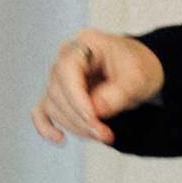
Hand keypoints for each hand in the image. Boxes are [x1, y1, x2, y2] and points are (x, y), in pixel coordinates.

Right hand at [29, 29, 163, 145]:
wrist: (139, 71)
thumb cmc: (138, 68)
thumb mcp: (137, 78)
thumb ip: (117, 94)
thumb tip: (95, 112)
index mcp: (85, 44)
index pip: (66, 70)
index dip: (76, 98)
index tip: (94, 119)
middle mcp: (65, 57)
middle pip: (58, 90)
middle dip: (80, 118)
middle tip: (106, 135)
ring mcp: (59, 76)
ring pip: (53, 105)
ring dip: (74, 125)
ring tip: (102, 135)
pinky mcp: (59, 95)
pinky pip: (42, 111)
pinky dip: (46, 126)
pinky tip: (60, 138)